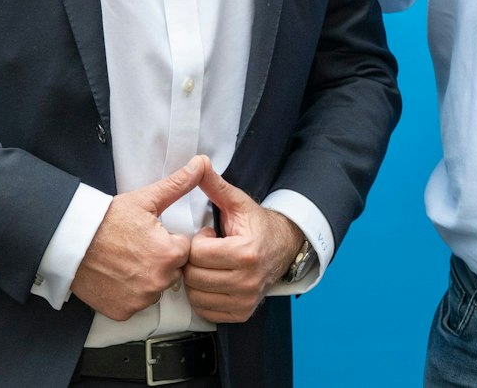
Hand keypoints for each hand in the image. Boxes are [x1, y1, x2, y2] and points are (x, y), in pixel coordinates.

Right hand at [70, 155, 206, 321]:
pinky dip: (128, 294)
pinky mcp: (123, 311)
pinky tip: (116, 277)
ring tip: (124, 261)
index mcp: (169, 254)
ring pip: (154, 289)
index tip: (149, 236)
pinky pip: (135, 304)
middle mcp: (158, 281)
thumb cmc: (107, 219)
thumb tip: (201, 164)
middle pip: (172, 272)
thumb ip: (178, 185)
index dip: (168, 241)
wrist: (71, 242)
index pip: (183, 250)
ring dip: (145, 278)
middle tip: (136, 248)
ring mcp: (140, 300)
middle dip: (160, 261)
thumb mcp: (146, 199)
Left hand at [182, 164, 304, 323]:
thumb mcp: (238, 203)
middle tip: (207, 251)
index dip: (197, 242)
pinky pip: (206, 311)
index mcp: (245, 252)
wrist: (283, 248)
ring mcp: (245, 300)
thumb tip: (200, 162)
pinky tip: (213, 281)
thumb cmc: (256, 225)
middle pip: (194, 277)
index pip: (197, 254)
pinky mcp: (242, 312)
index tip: (209, 235)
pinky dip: (203, 297)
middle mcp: (247, 280)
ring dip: (196, 280)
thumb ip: (216, 186)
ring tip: (211, 265)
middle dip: (194, 261)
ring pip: (197, 295)